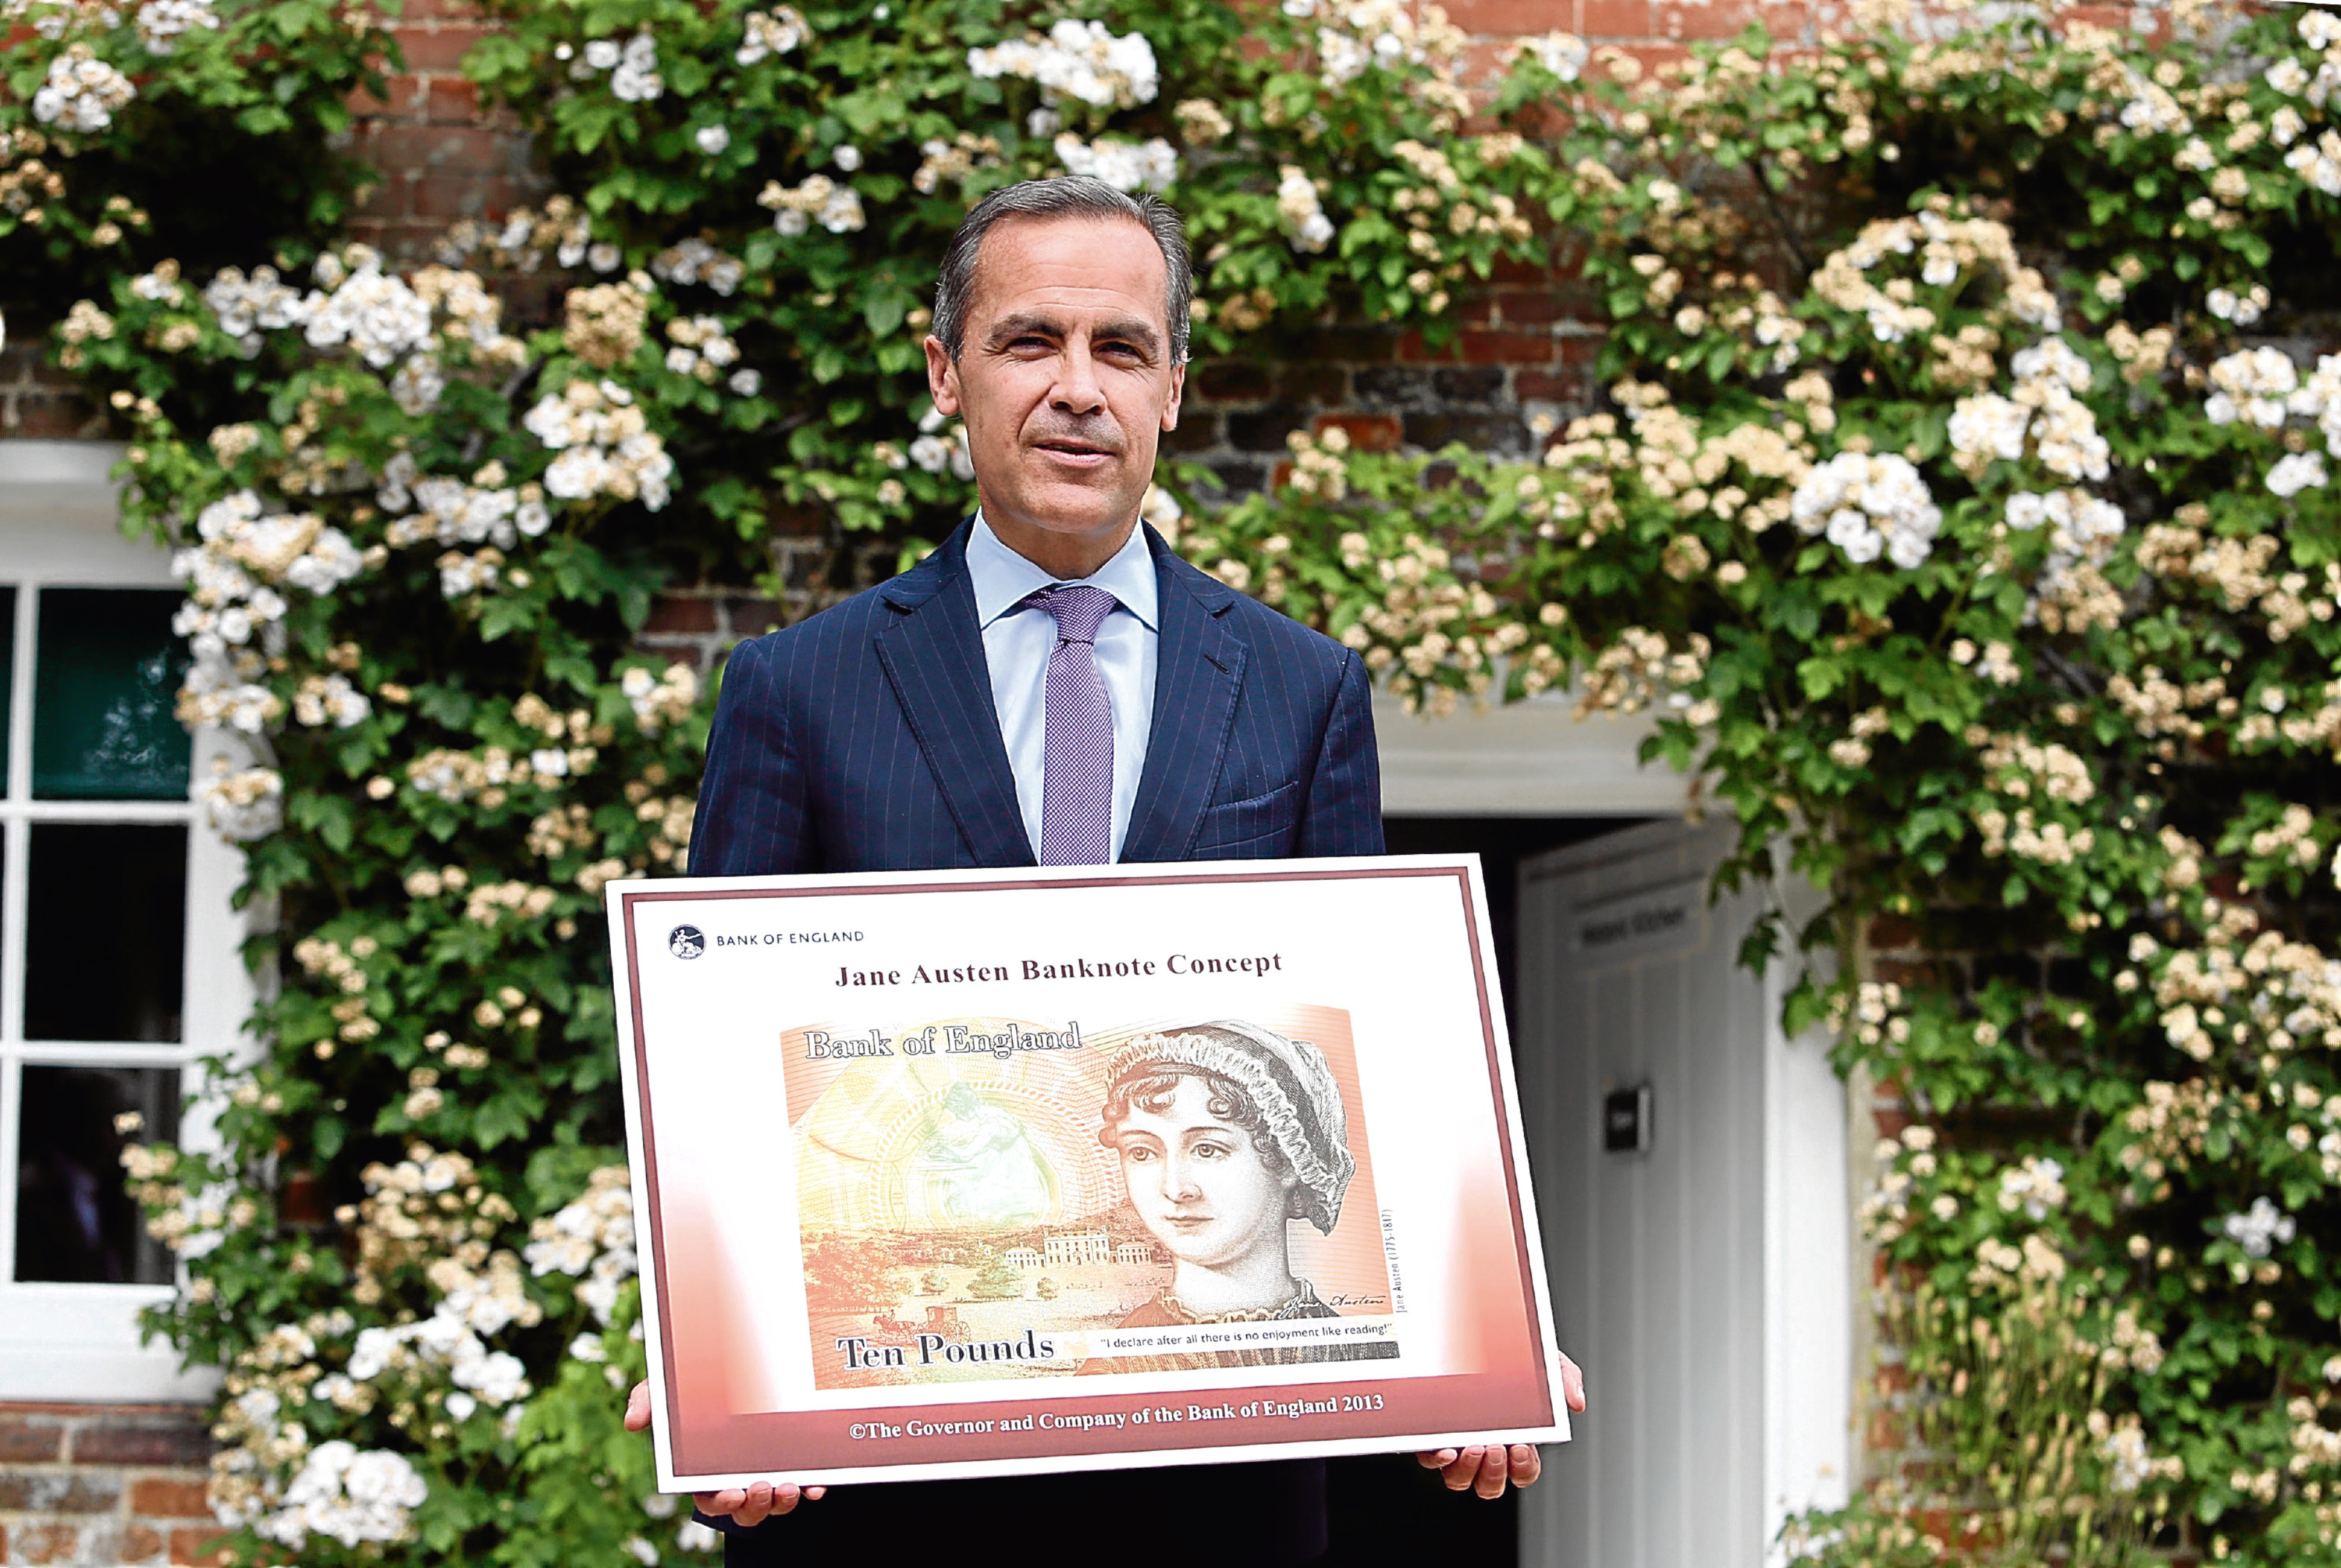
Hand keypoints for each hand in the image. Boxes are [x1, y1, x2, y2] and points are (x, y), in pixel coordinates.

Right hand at [624, 1381, 827, 1524]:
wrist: (737, 1361)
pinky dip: (811, 1488)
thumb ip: (649, 1399)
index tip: (733, 1494)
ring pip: (774, 1503)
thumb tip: (633, 1422)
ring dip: (783, 1502)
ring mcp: (767, 1470)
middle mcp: (737, 1476)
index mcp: (705, 1470)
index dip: (722, 1503)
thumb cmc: (695, 1384)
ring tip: (789, 1486)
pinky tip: (817, 1485)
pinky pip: (804, 1484)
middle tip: (761, 1487)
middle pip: (745, 1509)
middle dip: (754, 1506)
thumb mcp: (670, 1387)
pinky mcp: (792, 1461)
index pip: (711, 1499)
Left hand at [1411, 1350, 1583, 1498]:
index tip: (1522, 1447)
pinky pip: (1431, 1458)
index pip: (1523, 1471)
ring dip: (1467, 1470)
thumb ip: (1564, 1378)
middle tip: (1497, 1447)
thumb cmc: (1510, 1352)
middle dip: (1495, 1474)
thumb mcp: (1544, 1360)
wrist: (1471, 1326)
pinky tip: (1446, 1446)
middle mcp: (1484, 1445)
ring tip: (1473, 1446)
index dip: (1523, 1468)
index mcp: (1514, 1437)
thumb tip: (1576, 1402)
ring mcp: (1456, 1442)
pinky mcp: (1431, 1431)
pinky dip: (1437, 1458)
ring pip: (1459, 1479)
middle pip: (1490, 1485)